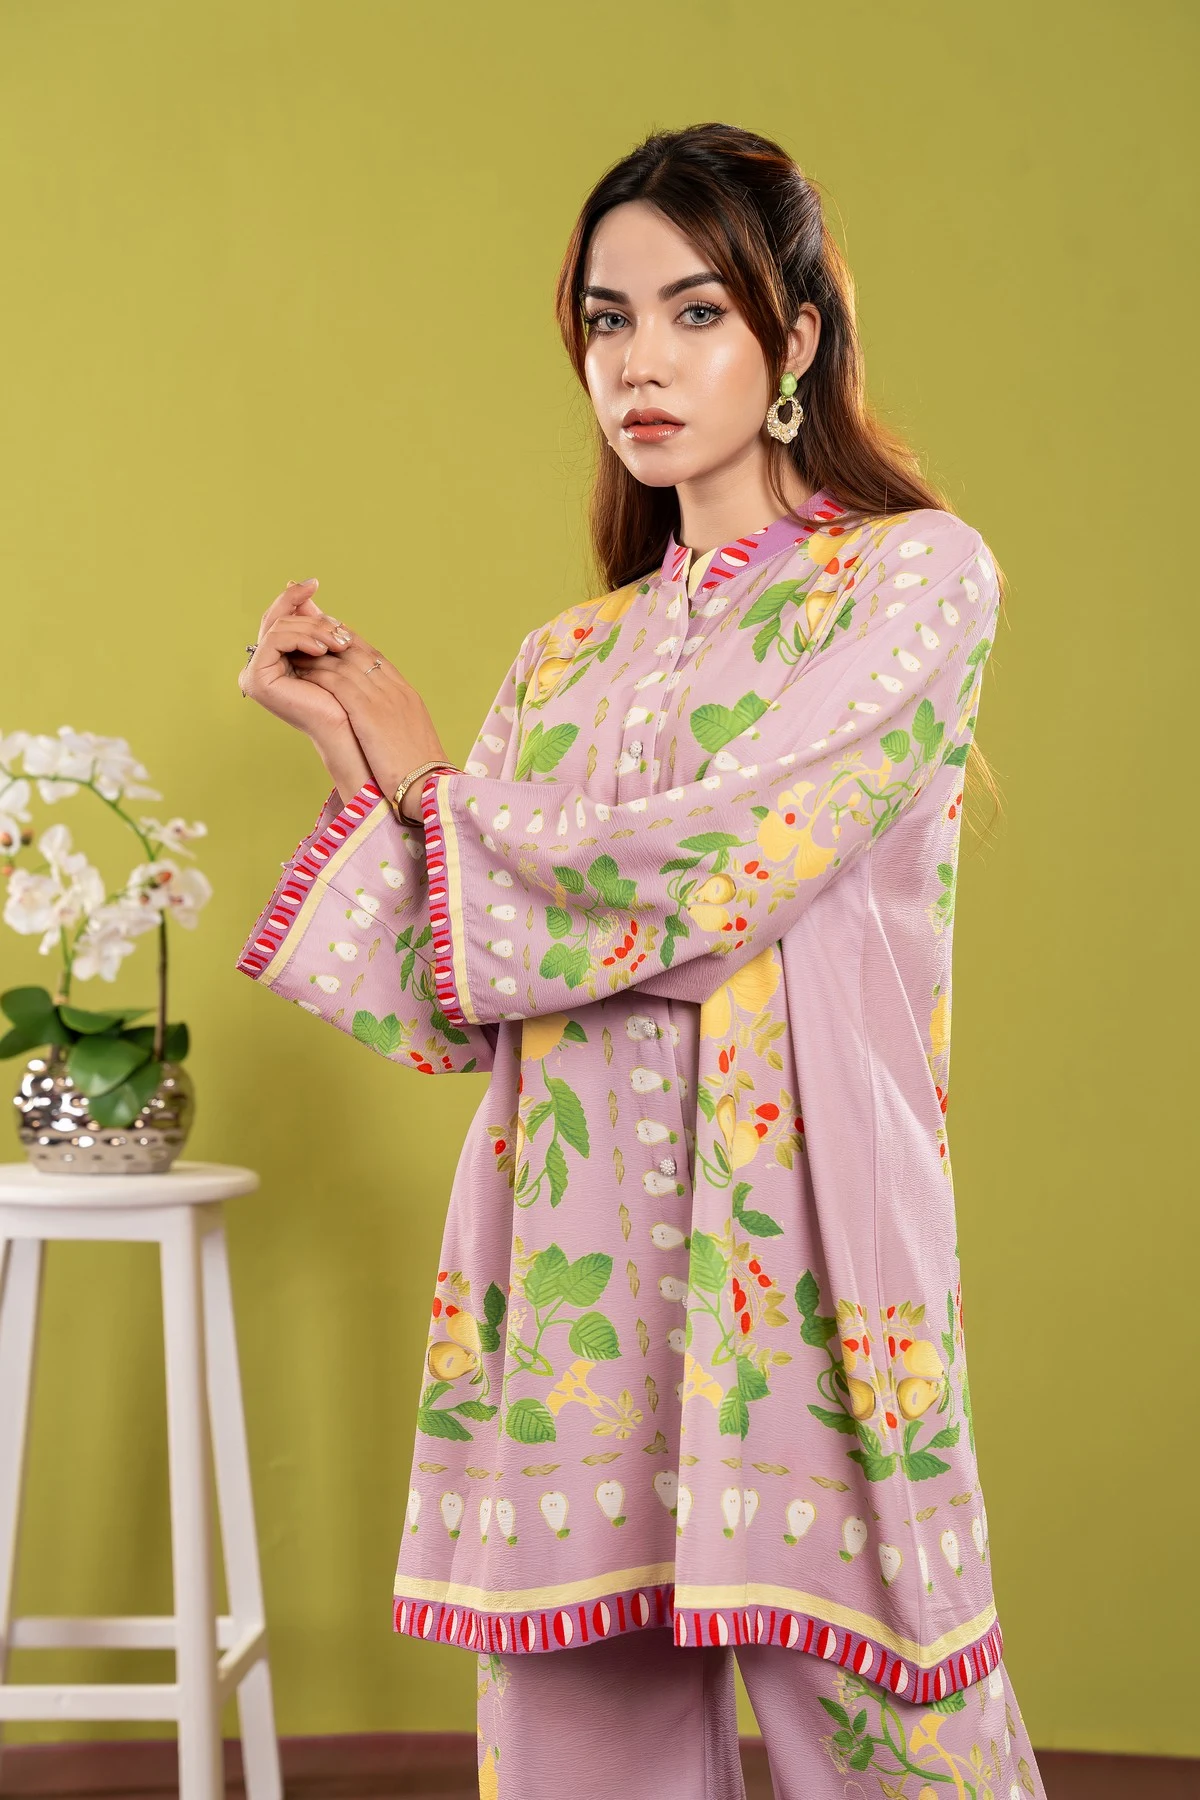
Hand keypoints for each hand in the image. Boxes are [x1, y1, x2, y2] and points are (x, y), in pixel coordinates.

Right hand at [240, 578, 356, 741]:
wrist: (348, 727)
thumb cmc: (342, 694)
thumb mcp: (327, 647)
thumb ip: (313, 621)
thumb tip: (305, 588)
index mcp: (273, 661)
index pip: (279, 620)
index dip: (293, 598)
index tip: (314, 583)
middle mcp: (259, 668)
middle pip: (277, 621)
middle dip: (312, 618)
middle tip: (340, 630)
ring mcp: (254, 675)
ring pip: (279, 627)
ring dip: (313, 629)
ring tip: (339, 642)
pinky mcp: (256, 680)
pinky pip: (275, 640)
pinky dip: (301, 637)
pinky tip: (323, 648)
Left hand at [288, 626, 448, 811]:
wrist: (430, 787)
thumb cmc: (422, 774)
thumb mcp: (410, 738)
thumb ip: (393, 721)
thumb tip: (377, 722)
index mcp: (406, 695)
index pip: (376, 657)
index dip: (351, 644)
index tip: (332, 638)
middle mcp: (395, 690)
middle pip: (358, 652)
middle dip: (330, 639)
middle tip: (306, 631)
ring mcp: (384, 698)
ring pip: (344, 663)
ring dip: (317, 655)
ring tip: (296, 651)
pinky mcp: (369, 712)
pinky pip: (338, 683)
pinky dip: (318, 674)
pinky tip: (300, 672)